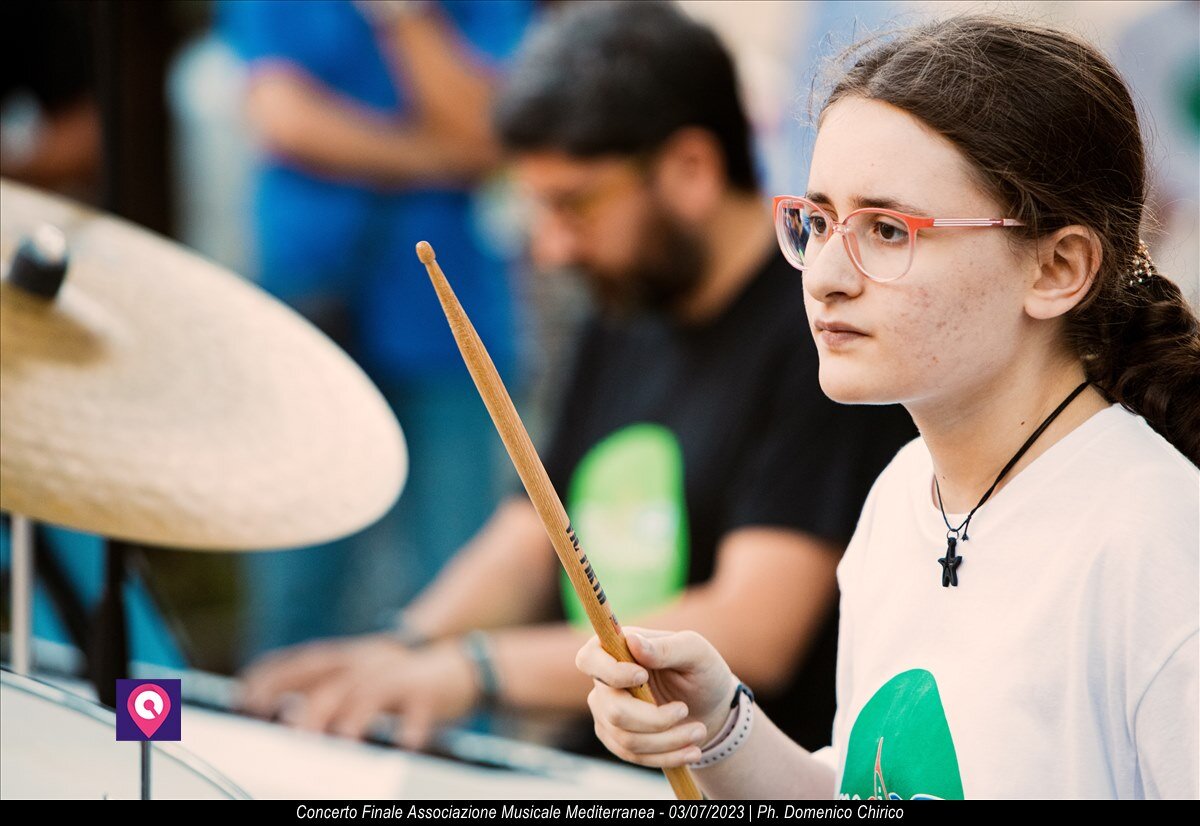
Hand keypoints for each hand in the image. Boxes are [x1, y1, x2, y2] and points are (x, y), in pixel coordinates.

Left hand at [234, 633, 479, 749]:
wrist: (457, 662)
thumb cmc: (395, 680)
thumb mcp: (356, 675)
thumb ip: (324, 688)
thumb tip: (281, 715)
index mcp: (342, 659)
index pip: (298, 664)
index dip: (270, 680)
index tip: (245, 702)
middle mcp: (364, 664)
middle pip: (332, 683)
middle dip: (310, 707)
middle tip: (293, 735)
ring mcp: (395, 676)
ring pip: (370, 694)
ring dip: (355, 716)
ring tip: (343, 739)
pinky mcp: (425, 692)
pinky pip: (418, 710)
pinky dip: (411, 728)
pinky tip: (404, 744)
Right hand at [575, 626, 737, 768]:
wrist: (710, 705)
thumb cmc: (700, 669)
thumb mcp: (695, 652)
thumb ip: (665, 647)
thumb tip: (632, 642)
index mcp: (617, 648)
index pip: (589, 659)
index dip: (611, 672)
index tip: (642, 676)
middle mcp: (605, 681)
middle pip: (612, 709)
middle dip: (654, 719)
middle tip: (685, 710)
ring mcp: (606, 711)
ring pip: (625, 738)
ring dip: (667, 740)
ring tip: (698, 732)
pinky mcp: (615, 737)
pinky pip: (633, 755)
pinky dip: (665, 756)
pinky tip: (691, 750)